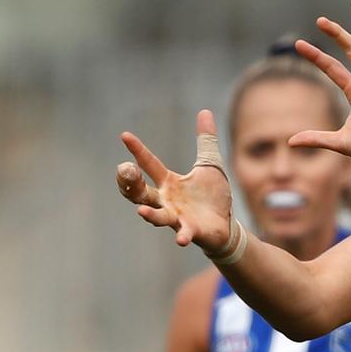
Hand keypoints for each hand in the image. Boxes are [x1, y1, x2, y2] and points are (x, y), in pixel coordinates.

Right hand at [117, 110, 233, 252]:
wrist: (226, 224)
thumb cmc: (212, 196)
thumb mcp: (210, 164)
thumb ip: (205, 140)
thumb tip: (204, 111)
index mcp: (169, 182)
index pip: (149, 163)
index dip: (137, 149)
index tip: (125, 135)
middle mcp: (167, 200)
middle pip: (141, 192)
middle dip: (131, 184)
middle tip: (125, 170)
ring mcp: (177, 217)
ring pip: (157, 216)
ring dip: (149, 215)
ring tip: (141, 212)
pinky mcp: (191, 230)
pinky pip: (184, 233)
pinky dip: (182, 236)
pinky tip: (181, 239)